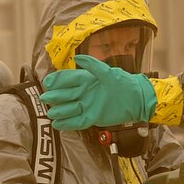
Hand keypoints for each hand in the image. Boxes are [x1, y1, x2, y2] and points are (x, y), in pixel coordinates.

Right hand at [40, 55, 156, 130]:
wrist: (137, 100)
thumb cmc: (124, 83)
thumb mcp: (109, 73)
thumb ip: (93, 65)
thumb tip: (76, 57)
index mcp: (86, 80)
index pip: (67, 79)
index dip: (56, 81)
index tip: (48, 83)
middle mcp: (84, 93)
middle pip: (65, 95)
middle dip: (55, 96)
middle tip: (46, 98)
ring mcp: (87, 106)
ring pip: (70, 109)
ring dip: (60, 111)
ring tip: (51, 113)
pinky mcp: (93, 118)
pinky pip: (78, 121)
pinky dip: (68, 124)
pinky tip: (57, 125)